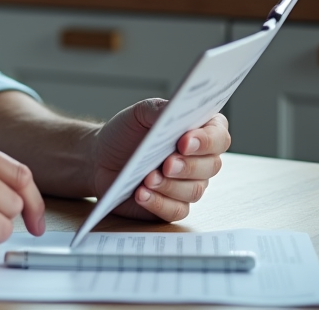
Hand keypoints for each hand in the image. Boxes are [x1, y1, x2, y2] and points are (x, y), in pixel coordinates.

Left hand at [90, 99, 229, 222]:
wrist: (100, 158)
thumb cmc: (125, 133)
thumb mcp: (138, 114)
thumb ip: (158, 109)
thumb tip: (175, 107)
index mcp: (198, 131)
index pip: (218, 136)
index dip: (207, 140)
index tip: (185, 141)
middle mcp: (199, 159)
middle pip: (211, 166)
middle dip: (189, 166)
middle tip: (167, 164)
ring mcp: (188, 184)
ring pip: (194, 190)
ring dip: (171, 186)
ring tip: (147, 179)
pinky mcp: (173, 206)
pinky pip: (176, 210)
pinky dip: (159, 203)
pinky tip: (141, 194)